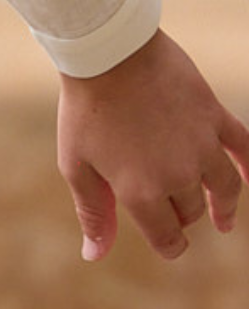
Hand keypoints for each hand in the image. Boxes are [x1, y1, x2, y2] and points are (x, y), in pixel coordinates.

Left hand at [57, 29, 248, 260]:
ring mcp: (201, 145)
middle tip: (167, 209)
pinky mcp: (214, 116)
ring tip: (223, 218)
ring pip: (224, 188)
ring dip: (224, 206)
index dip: (169, 245)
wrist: (107, 53)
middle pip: (191, 210)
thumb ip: (93, 212)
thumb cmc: (85, 111)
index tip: (169, 244)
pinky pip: (243, 147)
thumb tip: (94, 256)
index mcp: (141, 192)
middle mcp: (178, 175)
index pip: (167, 237)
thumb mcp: (76, 165)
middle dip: (181, 214)